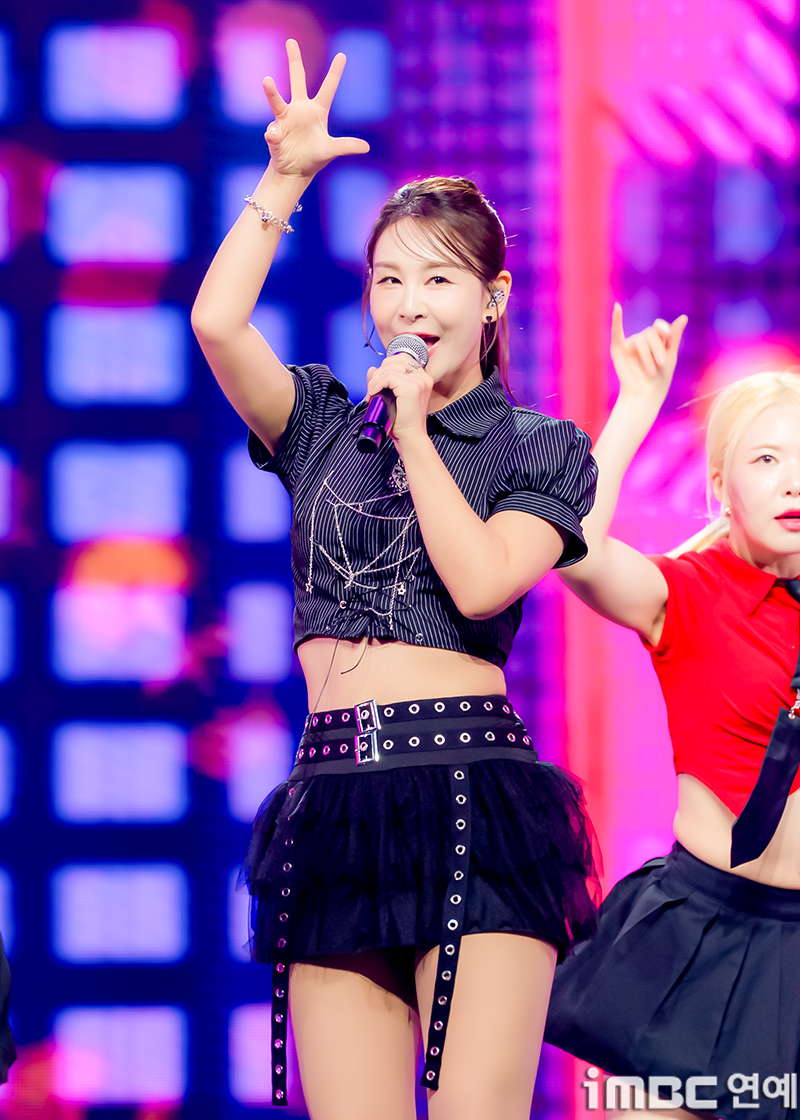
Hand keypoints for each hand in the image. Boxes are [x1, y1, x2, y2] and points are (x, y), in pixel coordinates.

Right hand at [263, 39, 369, 179]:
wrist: (294, 170)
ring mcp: (285, 118)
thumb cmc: (314, 157)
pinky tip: (275, 139)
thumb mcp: (331, 151)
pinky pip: (272, 131)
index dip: (335, 73)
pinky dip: (273, 135)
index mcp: (317, 111)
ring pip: (277, 101)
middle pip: (297, 80)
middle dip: (294, 61)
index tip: (343, 55)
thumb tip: (366, 147)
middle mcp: (300, 109)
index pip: (328, 88)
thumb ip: (346, 147)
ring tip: (267, 81)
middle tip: (291, 41)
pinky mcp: (274, 131)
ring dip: (271, 92)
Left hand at [366, 354, 434, 448]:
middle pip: (394, 361)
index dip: (385, 368)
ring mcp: (419, 381)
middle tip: (374, 390)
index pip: (401, 359)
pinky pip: (387, 377)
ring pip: (389, 368)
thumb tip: (372, 369)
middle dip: (379, 373)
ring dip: (375, 380)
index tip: (378, 384)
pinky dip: (376, 384)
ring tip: (372, 393)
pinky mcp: (411, 388)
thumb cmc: (402, 422)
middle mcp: (423, 377)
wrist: (410, 438)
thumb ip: (382, 381)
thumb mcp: (392, 397)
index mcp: (422, 378)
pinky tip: (373, 394)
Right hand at [609, 302, 687, 403]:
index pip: (658, 328)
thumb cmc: (660, 380)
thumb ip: (674, 336)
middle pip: (649, 333)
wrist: (646, 395)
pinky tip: (617, 307)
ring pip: (639, 340)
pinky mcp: (618, 350)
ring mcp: (630, 344)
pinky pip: (616, 332)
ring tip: (651, 370)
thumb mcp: (671, 356)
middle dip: (656, 348)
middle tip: (660, 364)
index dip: (663, 331)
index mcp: (655, 340)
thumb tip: (684, 317)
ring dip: (647, 355)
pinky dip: (616, 319)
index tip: (667, 335)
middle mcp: (642, 340)